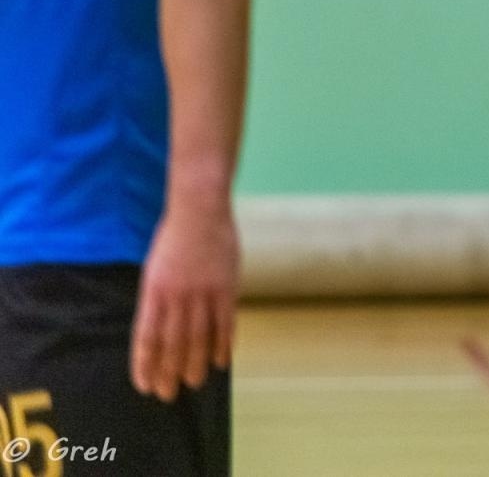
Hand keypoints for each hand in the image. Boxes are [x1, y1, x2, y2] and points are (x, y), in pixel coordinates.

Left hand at [131, 205, 239, 401]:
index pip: (146, 337)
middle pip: (172, 343)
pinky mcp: (226, 287)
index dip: (145, 364)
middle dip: (168, 372)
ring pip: (198, 337)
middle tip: (168, 394)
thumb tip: (160, 328)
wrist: (200, 211)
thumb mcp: (155, 268)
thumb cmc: (175, 238)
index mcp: (154, 291)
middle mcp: (176, 296)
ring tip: (194, 384)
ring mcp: (203, 292)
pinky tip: (221, 361)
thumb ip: (159, 297)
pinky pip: (225, 322)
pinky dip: (223, 344)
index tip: (145, 386)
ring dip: (195, 363)